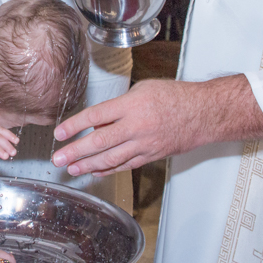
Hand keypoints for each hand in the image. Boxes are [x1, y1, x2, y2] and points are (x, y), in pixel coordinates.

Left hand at [51, 76, 262, 175]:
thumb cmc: (175, 96)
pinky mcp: (151, 155)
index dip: (74, 126)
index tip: (59, 133)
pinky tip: (95, 172)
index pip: (95, 116)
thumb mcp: (142, 90)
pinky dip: (108, 170)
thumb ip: (119, 106)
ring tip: (72, 169)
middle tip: (58, 159)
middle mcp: (136, 126)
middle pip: (99, 142)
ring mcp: (144, 144)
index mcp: (131, 105)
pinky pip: (126, 165)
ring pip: (111, 158)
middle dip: (75, 152)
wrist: (205, 113)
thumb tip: (98, 122)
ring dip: (88, 165)